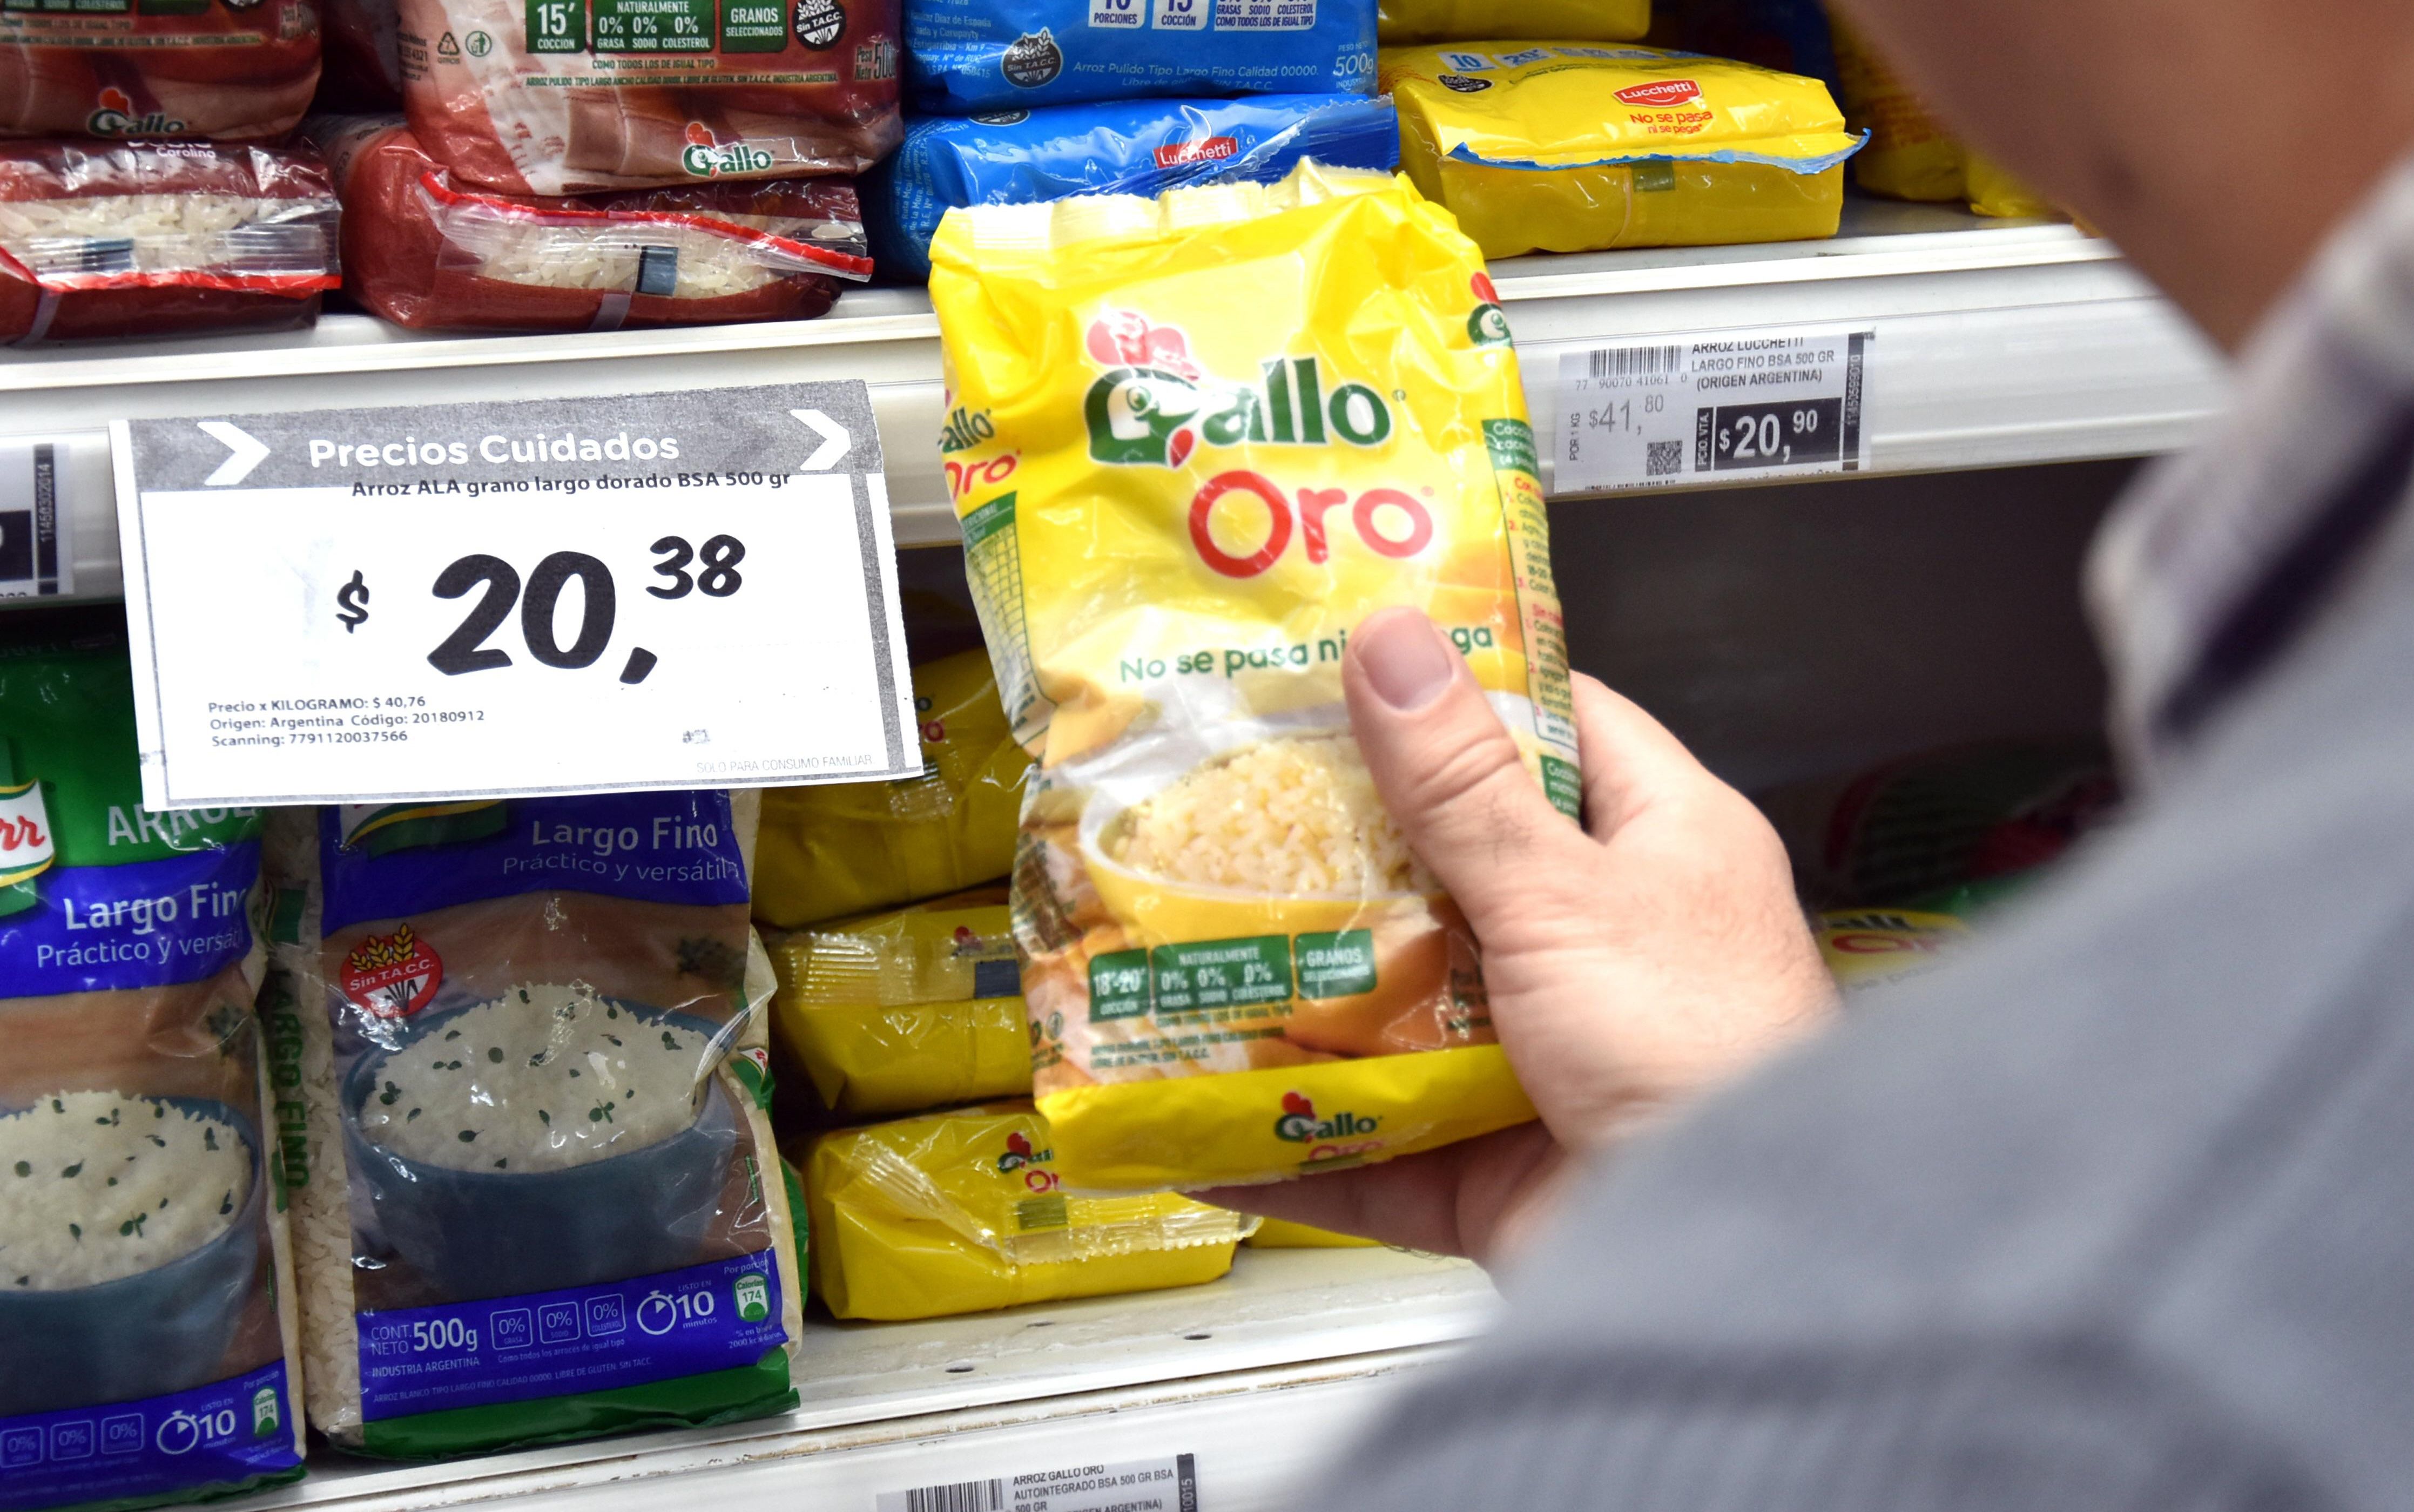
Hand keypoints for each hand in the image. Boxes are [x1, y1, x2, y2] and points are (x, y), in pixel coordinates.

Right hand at [1199, 608, 1838, 1264]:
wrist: (1736, 1266)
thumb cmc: (1701, 1055)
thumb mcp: (1567, 894)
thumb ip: (1463, 783)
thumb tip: (1390, 643)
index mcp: (1660, 847)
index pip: (1557, 728)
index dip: (1458, 689)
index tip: (1346, 664)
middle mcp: (1606, 944)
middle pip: (1453, 870)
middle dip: (1343, 850)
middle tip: (1226, 798)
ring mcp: (1544, 1057)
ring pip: (1401, 1007)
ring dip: (1305, 993)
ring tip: (1186, 942)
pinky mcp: (1491, 1162)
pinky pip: (1372, 1142)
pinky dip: (1292, 1140)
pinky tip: (1199, 1122)